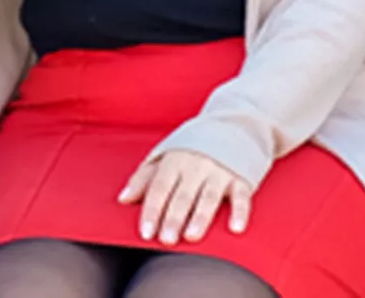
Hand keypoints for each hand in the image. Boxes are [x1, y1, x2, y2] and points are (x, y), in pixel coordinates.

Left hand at [118, 149, 252, 244]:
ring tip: (192, 236)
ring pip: (208, 196)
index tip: (145, 232)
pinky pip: (242, 196)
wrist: (232, 125)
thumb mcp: (165, 156)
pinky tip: (235, 228)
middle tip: (166, 240)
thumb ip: (144, 178)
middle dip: (173, 217)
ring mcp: (220, 171)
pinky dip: (239, 212)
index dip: (152, 210)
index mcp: (174, 161)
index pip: (159, 188)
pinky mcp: (241, 178)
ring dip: (200, 217)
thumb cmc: (192, 147)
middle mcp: (196, 165)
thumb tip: (122, 199)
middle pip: (182, 195)